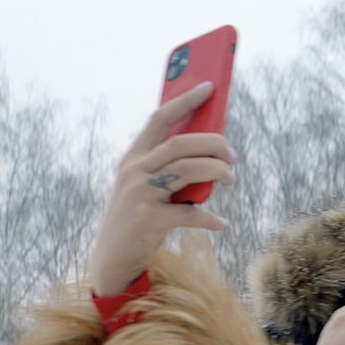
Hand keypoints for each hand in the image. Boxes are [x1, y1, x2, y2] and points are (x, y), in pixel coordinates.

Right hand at [88, 82, 235, 295]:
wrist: (112, 258)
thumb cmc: (137, 217)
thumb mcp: (144, 186)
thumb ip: (167, 167)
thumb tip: (210, 152)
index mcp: (133, 157)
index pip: (160, 118)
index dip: (185, 99)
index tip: (209, 86)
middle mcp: (134, 171)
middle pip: (182, 143)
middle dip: (214, 144)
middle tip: (232, 155)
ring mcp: (140, 194)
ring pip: (189, 169)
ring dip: (217, 171)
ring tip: (230, 179)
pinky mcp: (149, 219)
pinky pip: (190, 213)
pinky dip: (210, 218)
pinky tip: (221, 223)